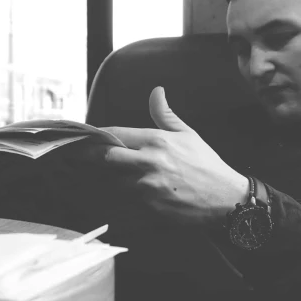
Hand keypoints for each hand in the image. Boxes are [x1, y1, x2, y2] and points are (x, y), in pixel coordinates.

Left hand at [88, 86, 249, 225]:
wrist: (226, 199)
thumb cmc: (206, 165)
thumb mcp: (188, 134)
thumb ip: (165, 114)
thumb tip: (156, 91)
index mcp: (156, 141)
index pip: (115, 134)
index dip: (96, 135)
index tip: (84, 137)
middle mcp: (149, 162)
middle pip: (105, 158)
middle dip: (87, 157)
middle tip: (74, 157)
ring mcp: (147, 187)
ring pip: (110, 182)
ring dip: (101, 180)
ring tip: (87, 178)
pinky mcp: (149, 209)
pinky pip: (121, 204)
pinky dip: (112, 201)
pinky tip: (104, 200)